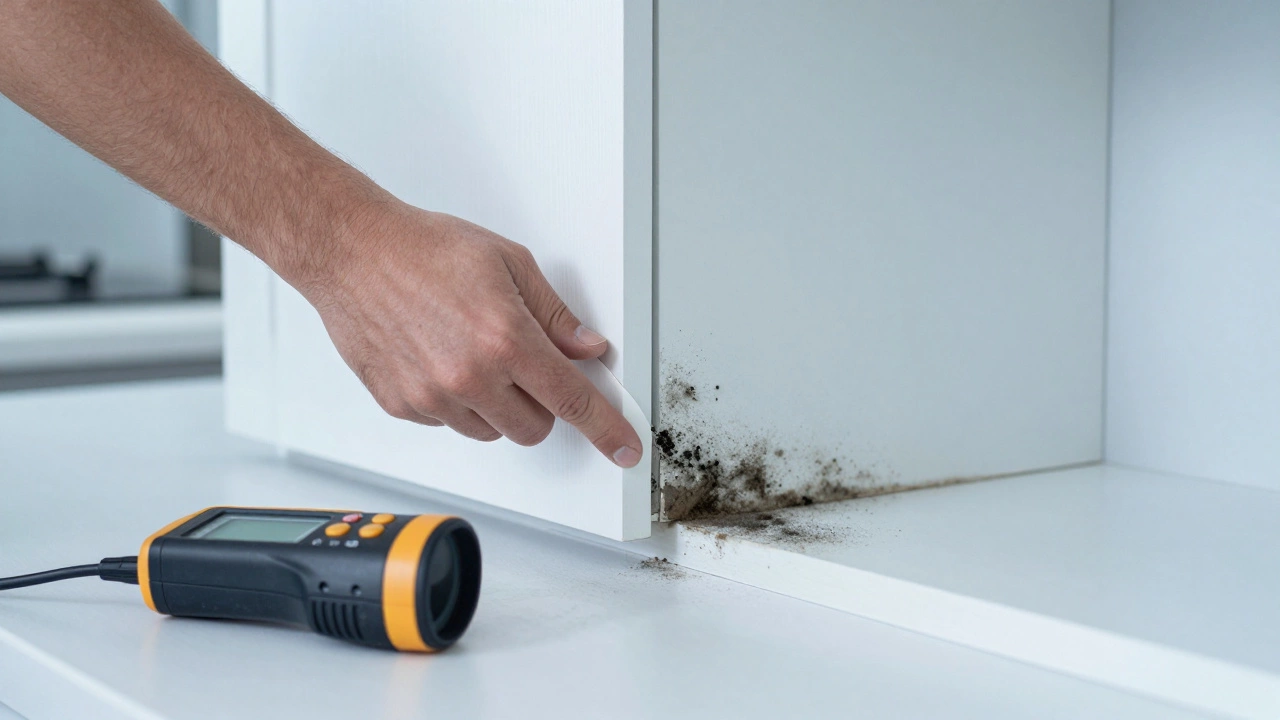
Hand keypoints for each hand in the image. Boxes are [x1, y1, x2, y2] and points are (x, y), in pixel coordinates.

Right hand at [300, 201, 643, 467]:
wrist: (353, 252)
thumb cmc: (424, 249)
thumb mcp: (508, 263)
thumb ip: (554, 314)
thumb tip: (585, 347)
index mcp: (505, 338)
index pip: (571, 400)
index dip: (605, 429)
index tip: (623, 448)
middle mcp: (470, 375)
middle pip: (534, 428)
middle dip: (540, 404)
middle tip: (522, 364)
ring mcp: (433, 396)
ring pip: (491, 431)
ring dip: (496, 405)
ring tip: (472, 353)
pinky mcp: (403, 405)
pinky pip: (449, 423)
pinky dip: (455, 402)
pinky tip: (439, 358)